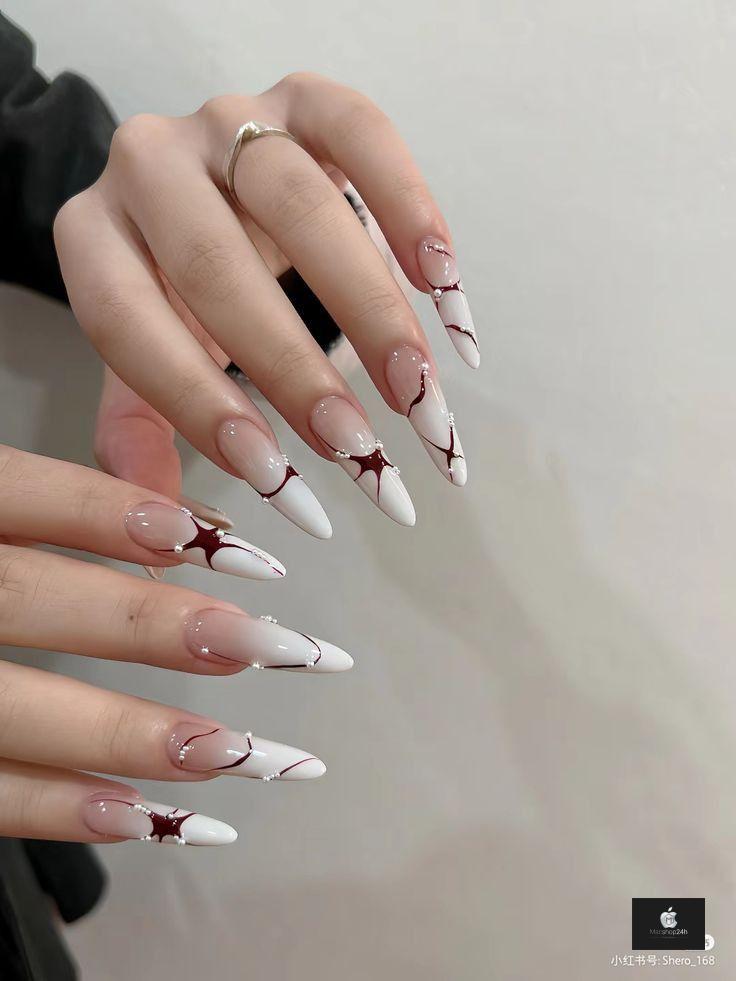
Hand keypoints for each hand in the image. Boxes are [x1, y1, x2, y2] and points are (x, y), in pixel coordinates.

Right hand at [0, 446, 350, 845]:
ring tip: (233, 751)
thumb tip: (189, 527)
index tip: (219, 539)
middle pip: (26, 601)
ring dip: (128, 737)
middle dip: (148, 625)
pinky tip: (152, 817)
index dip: (114, 512)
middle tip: (265, 644)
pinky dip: (62, 808)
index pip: (16, 494)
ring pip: (10, 710)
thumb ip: (43, 507)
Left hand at [54, 73, 475, 535]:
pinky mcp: (303, 99)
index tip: (278, 479)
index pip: (126, 322)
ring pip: (297, 202)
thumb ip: (141, 425)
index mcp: (94, 237)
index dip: (196, 404)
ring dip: (367, 308)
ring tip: (418, 389)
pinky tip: (443, 285)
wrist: (211, 179)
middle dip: (295, 371)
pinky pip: (359, 132)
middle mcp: (148, 166)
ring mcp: (228, 120)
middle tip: (360, 449)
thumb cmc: (176, 284)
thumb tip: (170, 527)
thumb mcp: (146, 349)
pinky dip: (408, 207)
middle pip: (216, 267)